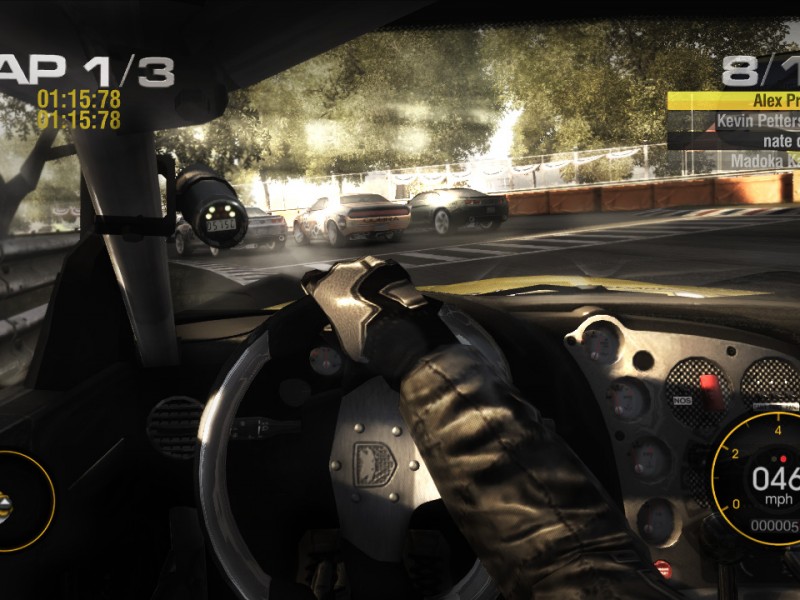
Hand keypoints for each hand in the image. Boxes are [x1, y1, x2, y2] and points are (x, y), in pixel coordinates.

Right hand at [301, 256, 455, 383]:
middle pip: (338, 273)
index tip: (323, 298)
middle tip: (355, 304)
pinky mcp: (390, 266)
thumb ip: (333, 327)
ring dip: (365, 281)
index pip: (311, 282)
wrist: (399, 331)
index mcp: (322, 286)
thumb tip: (331, 331)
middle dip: (344, 286)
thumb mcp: (341, 339)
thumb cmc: (365, 337)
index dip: (318, 291)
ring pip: (361, 270)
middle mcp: (342, 270)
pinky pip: (383, 271)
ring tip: (375, 301)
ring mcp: (367, 265)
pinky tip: (390, 296)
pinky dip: (385, 281)